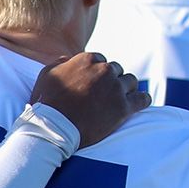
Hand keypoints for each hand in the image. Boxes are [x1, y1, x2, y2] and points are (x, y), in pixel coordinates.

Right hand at [28, 52, 147, 147]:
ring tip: (120, 98)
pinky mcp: (123, 107)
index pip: (100, 60)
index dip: (96, 72)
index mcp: (87, 60)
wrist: (53, 128)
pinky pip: (142, 99)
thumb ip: (60, 63)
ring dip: (126, 88)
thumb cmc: (46, 103)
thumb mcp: (46, 75)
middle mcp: (104, 70)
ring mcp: (116, 89)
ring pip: (130, 81)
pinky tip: (141, 102)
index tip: (93, 82)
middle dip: (111, 79)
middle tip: (104, 93)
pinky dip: (142, 99)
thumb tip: (68, 59)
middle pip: (116, 70)